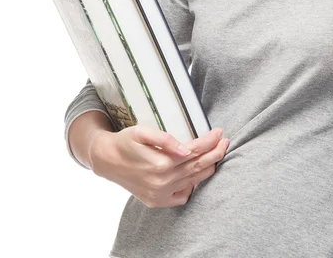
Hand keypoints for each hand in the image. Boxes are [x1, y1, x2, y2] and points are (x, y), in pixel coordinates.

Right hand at [90, 125, 228, 208]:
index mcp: (161, 163)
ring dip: (209, 166)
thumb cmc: (126, 142)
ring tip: (217, 154)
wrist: (107, 160)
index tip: (219, 132)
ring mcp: (160, 194)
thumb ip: (165, 139)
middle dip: (215, 153)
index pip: (194, 151)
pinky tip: (195, 173)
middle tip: (225, 141)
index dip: (209, 141)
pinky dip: (192, 185)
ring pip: (194, 181)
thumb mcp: (142, 132)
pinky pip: (182, 196)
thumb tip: (186, 150)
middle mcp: (163, 182)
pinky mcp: (157, 201)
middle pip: (198, 166)